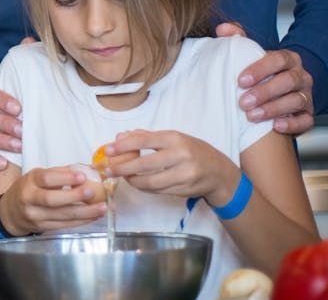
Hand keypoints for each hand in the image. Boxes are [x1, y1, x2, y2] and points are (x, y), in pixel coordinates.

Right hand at [0, 83, 22, 170]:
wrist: (0, 151)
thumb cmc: (10, 125)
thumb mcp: (12, 112)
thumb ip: (20, 107)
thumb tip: (44, 103)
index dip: (0, 99)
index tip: (18, 109)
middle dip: (2, 122)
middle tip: (22, 131)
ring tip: (18, 147)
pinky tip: (3, 163)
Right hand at [0, 166, 106, 235]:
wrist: (10, 212)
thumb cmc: (29, 190)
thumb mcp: (37, 176)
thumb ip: (60, 173)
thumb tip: (88, 170)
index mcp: (30, 181)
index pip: (46, 178)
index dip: (65, 177)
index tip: (82, 176)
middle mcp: (30, 199)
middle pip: (52, 199)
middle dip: (74, 196)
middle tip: (92, 192)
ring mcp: (35, 215)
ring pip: (61, 215)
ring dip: (84, 212)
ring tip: (102, 207)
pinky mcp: (42, 227)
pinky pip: (64, 225)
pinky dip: (81, 221)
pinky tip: (93, 216)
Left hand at [105, 129, 240, 203]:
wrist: (219, 172)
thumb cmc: (192, 151)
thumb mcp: (173, 138)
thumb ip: (146, 137)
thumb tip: (120, 137)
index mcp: (175, 138)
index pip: (143, 140)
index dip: (123, 146)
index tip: (108, 150)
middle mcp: (180, 156)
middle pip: (144, 164)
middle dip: (122, 168)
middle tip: (108, 170)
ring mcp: (183, 174)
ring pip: (150, 182)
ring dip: (132, 181)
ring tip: (123, 177)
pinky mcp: (184, 189)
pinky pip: (158, 191)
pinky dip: (144, 188)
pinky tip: (137, 183)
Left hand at [215, 24, 314, 134]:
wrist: (280, 91)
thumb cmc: (262, 72)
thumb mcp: (250, 54)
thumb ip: (237, 39)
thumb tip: (223, 28)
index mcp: (288, 59)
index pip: (278, 59)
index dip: (260, 69)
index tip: (240, 81)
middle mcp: (300, 76)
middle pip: (288, 81)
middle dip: (265, 92)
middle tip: (243, 102)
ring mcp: (306, 96)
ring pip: (296, 101)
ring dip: (273, 109)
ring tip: (252, 116)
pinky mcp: (308, 115)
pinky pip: (306, 120)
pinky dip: (293, 124)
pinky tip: (276, 126)